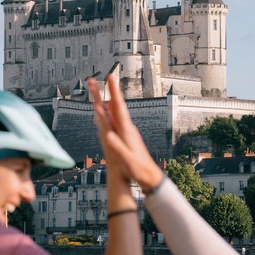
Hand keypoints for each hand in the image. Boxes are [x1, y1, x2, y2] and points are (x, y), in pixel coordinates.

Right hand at [88, 73, 163, 190]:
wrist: (150, 177)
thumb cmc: (139, 170)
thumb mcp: (127, 161)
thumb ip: (118, 148)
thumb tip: (108, 135)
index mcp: (126, 131)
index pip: (118, 107)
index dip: (113, 92)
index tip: (110, 77)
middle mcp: (128, 128)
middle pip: (117, 106)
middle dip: (110, 90)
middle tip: (104, 76)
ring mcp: (128, 132)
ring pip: (116, 111)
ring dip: (109, 99)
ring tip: (103, 89)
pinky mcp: (127, 137)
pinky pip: (116, 119)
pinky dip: (111, 111)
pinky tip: (109, 111)